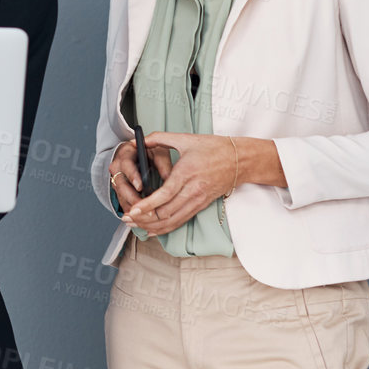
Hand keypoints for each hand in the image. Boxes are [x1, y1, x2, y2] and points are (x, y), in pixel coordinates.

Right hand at [107, 140, 170, 216]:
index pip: (127, 167)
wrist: (136, 155)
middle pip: (121, 187)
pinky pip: (125, 205)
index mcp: (124, 157)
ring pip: (122, 198)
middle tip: (146, 207)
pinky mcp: (120, 194)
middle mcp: (117, 170)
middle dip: (133, 199)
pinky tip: (144, 220)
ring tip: (146, 217)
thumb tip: (171, 179)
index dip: (133, 177)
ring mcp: (116, 183)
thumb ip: (163, 163)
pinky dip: (134, 214)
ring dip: (133, 210)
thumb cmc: (147, 153)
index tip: (141, 186)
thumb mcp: (157, 153)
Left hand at [123, 132, 238, 235]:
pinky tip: (152, 230)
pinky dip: (166, 227)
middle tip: (127, 218)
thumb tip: (138, 140)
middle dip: (145, 218)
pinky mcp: (202, 205)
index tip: (134, 209)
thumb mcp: (186, 139)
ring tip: (135, 226)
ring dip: (153, 226)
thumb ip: (159, 138)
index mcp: (187, 173)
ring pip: (173, 220)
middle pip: (166, 212)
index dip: (148, 205)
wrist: (241, 159)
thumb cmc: (214, 147)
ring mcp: (198, 200)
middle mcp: (193, 190)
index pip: (165, 195)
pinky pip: (181, 220)